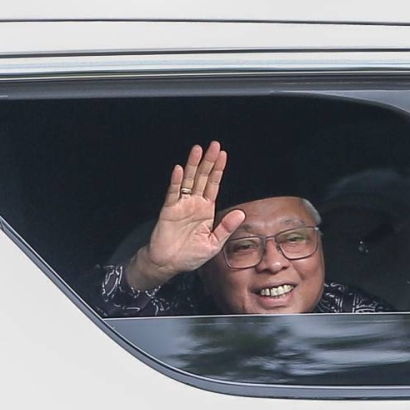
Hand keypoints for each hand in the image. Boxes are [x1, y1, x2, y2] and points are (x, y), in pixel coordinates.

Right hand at [125, 141, 245, 290]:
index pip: (214, 185)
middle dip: (209, 161)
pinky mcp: (169, 210)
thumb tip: (241, 213)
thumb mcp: (213, 244)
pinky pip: (173, 193)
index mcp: (206, 210)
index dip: (219, 170)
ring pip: (188, 181)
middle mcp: (194, 204)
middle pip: (202, 178)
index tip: (224, 155)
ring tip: (198, 150)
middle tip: (214, 145)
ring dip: (193, 165)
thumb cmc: (189, 256)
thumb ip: (226, 228)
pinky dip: (175, 182)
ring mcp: (181, 205)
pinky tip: (179, 170)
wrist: (168, 264)